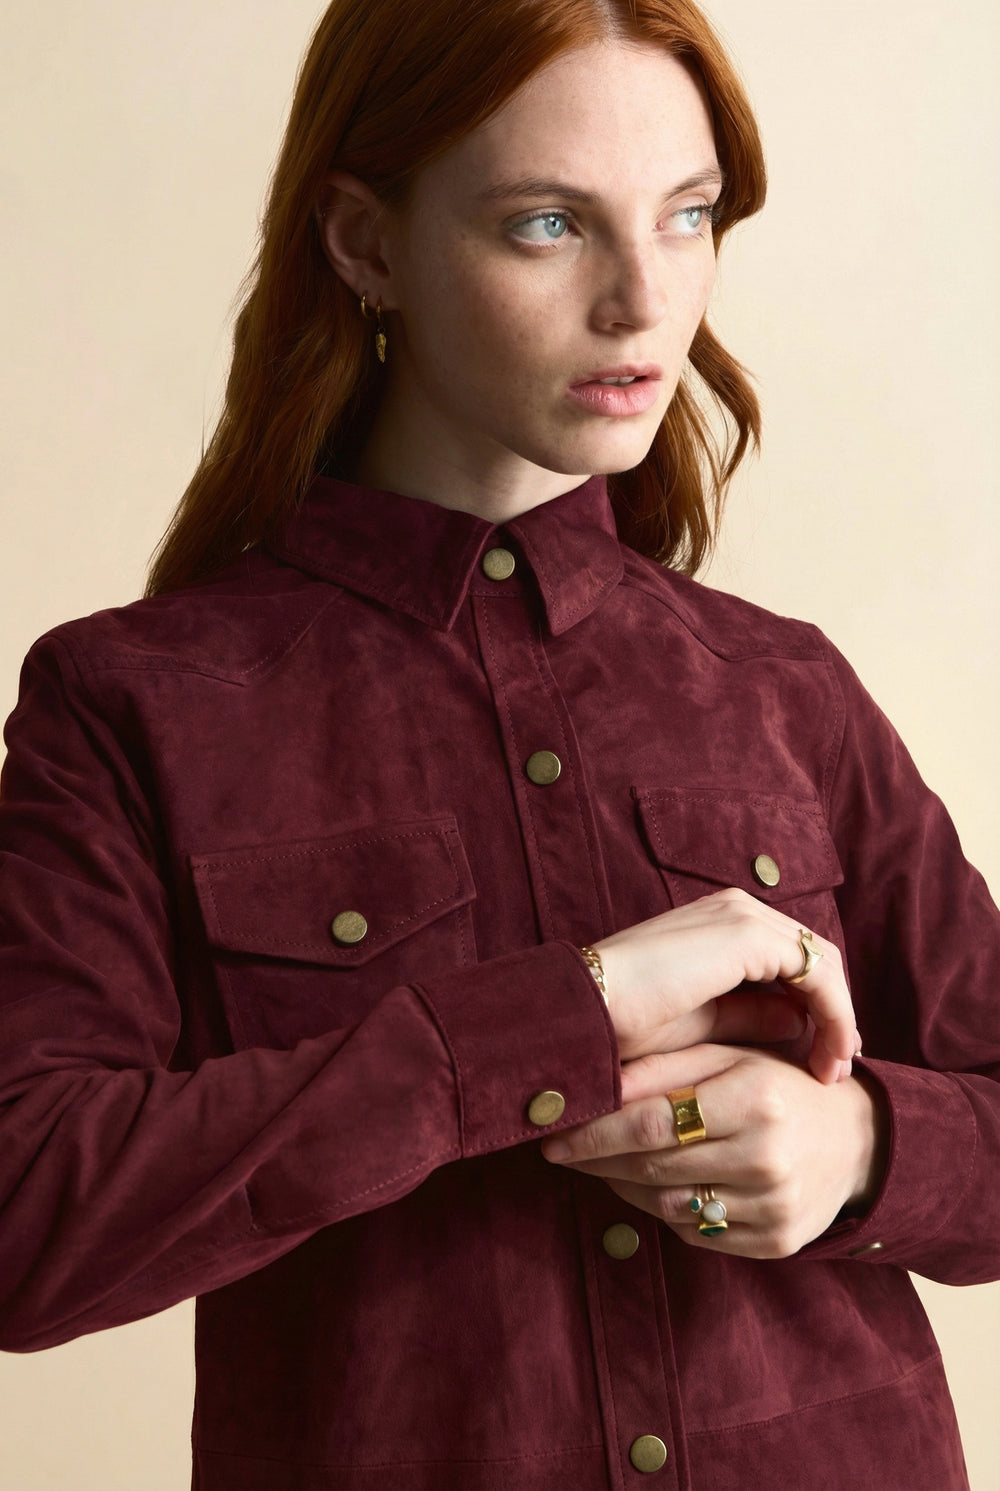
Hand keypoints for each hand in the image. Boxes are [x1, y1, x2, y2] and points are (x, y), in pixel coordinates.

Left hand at [543, 1044, 886, 1257]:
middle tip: (561, 1149)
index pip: (652, 1122)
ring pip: (668, 1206)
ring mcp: (775, 1206)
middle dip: (598, 1159)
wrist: (857, 1139)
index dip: (594, 1132)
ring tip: (602, 1164)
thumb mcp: (728, 1054)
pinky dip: (664, 1210)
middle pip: (654, 1167)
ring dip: (624, 1186)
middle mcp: (768, 1156)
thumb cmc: (777, 1082)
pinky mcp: (777, 1243)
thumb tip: (595, 1078)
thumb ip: (665, 1063)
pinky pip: (697, 1233)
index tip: (552, 1134)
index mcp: (756, 1097)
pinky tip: (651, 1186)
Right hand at [593, 888, 856, 1082]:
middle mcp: (736, 908)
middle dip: (835, 1013)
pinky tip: (827, 1059)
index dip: (819, 1007)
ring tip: (833, 1071)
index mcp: (722, 922)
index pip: (792, 958)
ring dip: (838, 1019)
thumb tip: (799, 1023)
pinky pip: (816, 975)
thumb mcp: (701, 1023)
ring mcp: (742, 915)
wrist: (584, 1011)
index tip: (823, 1061)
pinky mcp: (747, 935)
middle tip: (838, 1068)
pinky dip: (834, 1017)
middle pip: (813, 957)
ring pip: (821, 963)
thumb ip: (749, 1015)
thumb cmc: (625, 1022)